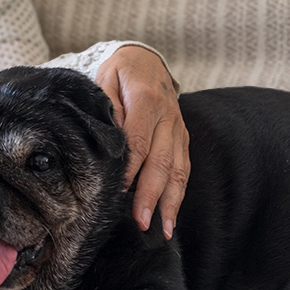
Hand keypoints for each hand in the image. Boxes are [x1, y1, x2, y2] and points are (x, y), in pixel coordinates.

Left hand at [94, 46, 189, 237]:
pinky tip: (171, 216)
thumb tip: (108, 137)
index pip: (138, 142)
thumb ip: (106, 104)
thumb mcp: (106, 77)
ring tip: (160, 229)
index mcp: (146, 100)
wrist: (146, 60)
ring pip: (177, 169)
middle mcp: (168, 117)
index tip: (118, 193)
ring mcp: (178, 129)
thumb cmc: (120, 71)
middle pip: (161, 161)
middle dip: (151, 195)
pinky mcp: (182, 138)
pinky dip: (178, 194)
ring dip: (170, 202)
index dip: (130, 170)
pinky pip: (184, 168)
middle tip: (141, 221)